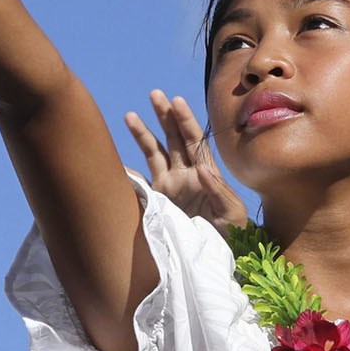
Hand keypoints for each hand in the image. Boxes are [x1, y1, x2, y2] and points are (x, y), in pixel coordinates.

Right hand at [125, 90, 248, 230]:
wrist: (221, 256)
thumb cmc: (233, 234)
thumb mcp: (232, 213)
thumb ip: (218, 190)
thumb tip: (201, 170)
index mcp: (205, 172)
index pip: (194, 140)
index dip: (185, 120)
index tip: (176, 102)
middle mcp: (186, 174)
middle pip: (173, 138)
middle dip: (164, 116)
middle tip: (155, 94)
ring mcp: (170, 187)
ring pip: (155, 153)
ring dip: (144, 134)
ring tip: (130, 115)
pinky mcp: (159, 202)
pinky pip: (141, 182)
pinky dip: (128, 172)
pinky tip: (116, 161)